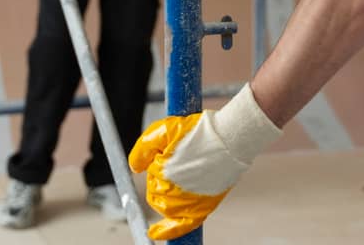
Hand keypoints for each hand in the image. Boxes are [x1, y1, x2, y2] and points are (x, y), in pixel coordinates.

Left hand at [128, 86, 281, 239]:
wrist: (230, 139)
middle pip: (155, 191)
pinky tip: (155, 233)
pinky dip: (167, 231)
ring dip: (167, 195)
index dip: (158, 162)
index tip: (170, 152)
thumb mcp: (164, 129)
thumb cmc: (199, 132)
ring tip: (186, 175)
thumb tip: (133, 167)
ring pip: (164, 207)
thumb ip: (142, 149)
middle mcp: (172, 192)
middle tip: (182, 161)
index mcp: (162, 173)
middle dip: (161, 179)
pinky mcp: (201, 209)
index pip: (150, 174)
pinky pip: (180, 227)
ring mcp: (187, 203)